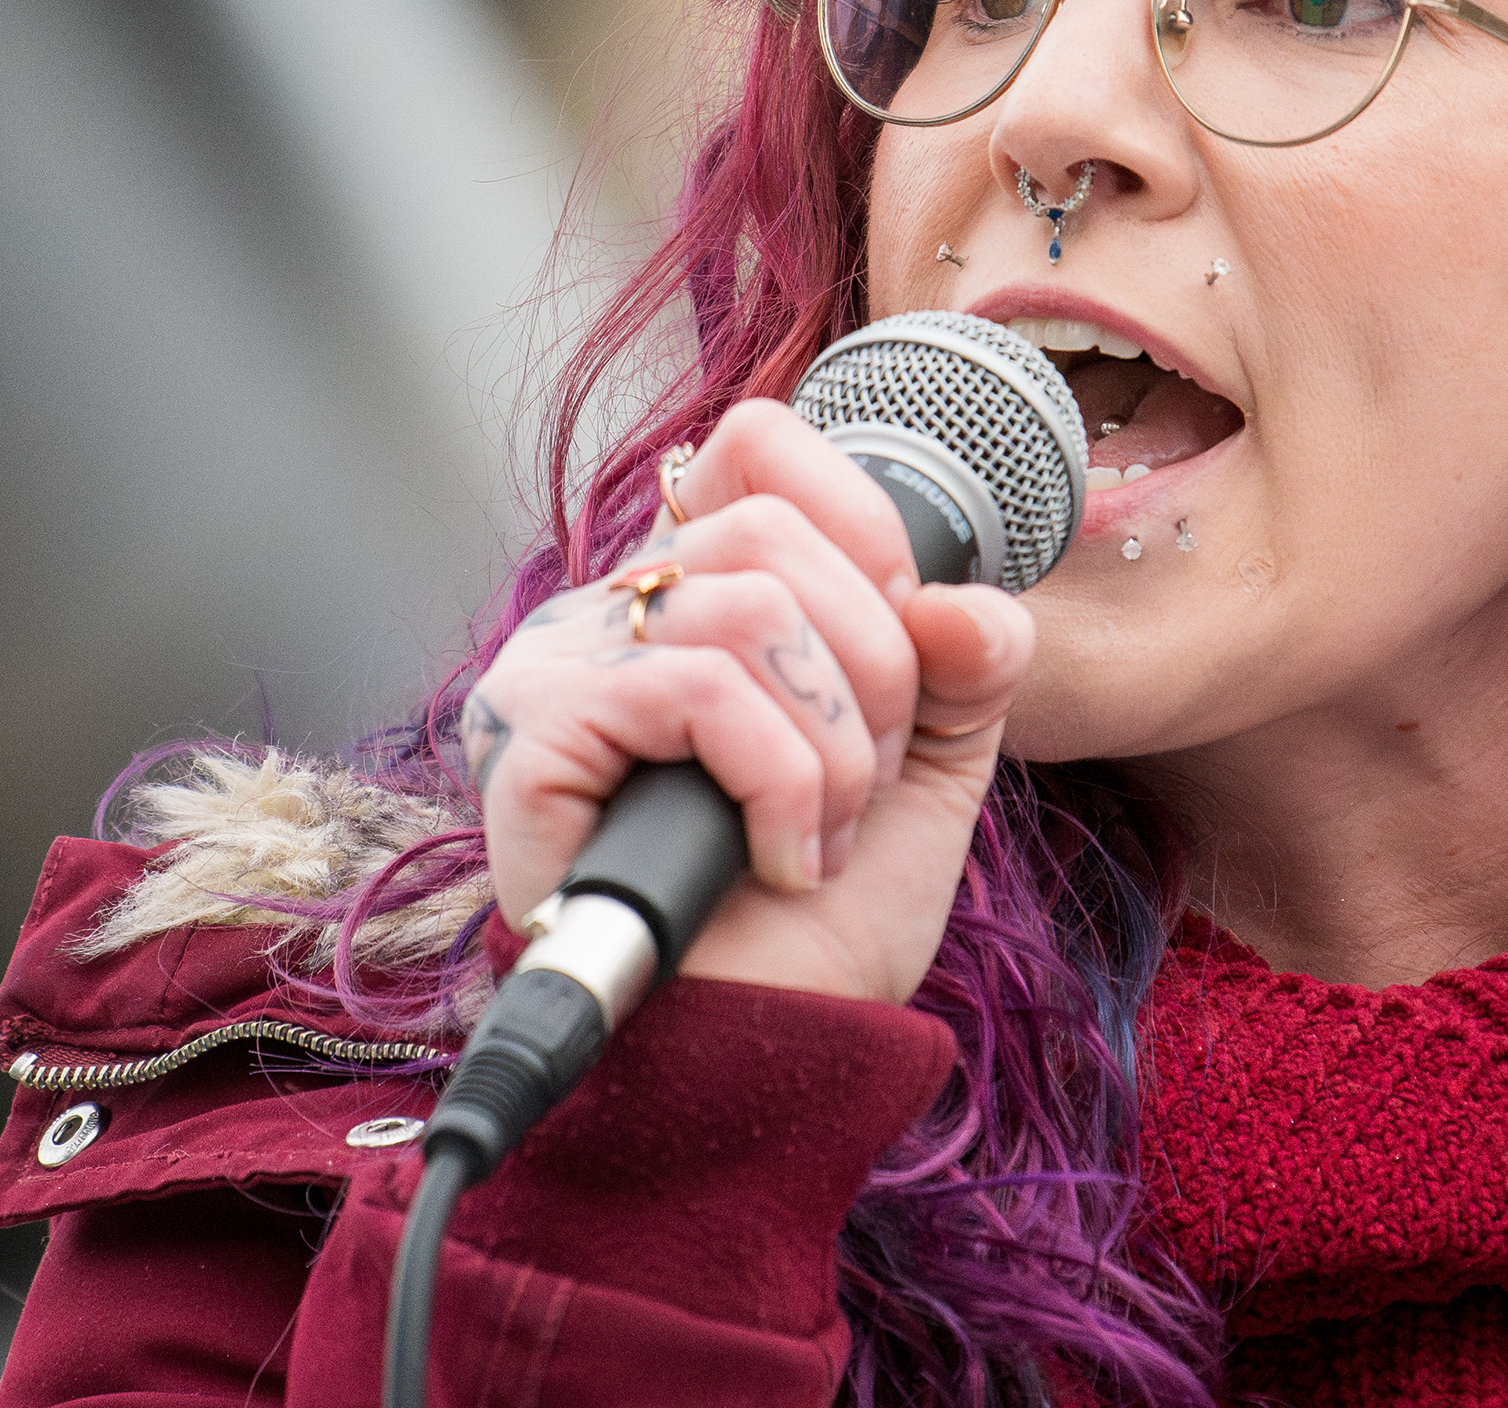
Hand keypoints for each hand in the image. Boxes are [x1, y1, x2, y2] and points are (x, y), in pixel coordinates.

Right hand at [459, 396, 1037, 1003]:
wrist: (754, 1064)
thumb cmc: (810, 934)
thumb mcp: (922, 778)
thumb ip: (962, 671)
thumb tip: (970, 600)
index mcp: (700, 594)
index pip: (758, 445)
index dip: (860, 526)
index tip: (902, 650)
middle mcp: (617, 610)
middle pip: (775, 528)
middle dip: (875, 669)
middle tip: (865, 783)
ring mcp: (563, 665)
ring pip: (748, 606)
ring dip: (835, 744)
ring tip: (818, 837)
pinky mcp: (537, 734)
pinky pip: (698, 687)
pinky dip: (779, 781)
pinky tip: (778, 863)